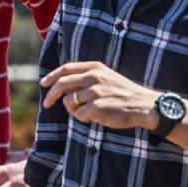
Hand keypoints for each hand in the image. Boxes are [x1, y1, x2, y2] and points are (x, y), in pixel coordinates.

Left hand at [41, 61, 158, 130]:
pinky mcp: (97, 107)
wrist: (144, 105)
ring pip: (69, 102)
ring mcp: (95, 92)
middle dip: (51, 95)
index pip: (66, 68)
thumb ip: (86, 76)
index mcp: (95, 67)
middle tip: (46, 104)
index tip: (43, 83)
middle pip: (62, 84)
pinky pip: (79, 115)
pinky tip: (95, 117)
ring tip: (87, 112)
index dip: (52, 76)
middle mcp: (93, 77)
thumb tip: (61, 84)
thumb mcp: (106, 76)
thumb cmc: (123, 93)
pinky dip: (83, 118)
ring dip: (73, 110)